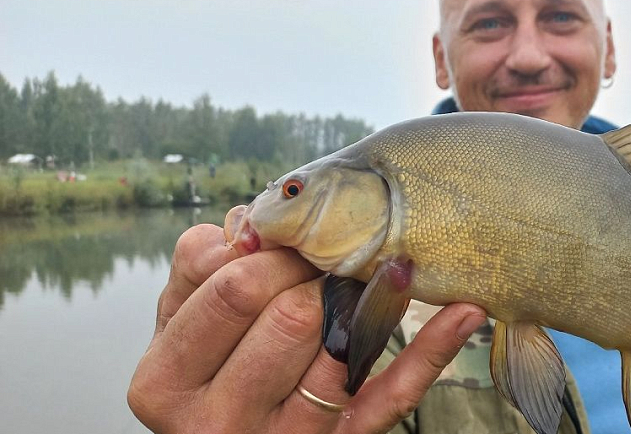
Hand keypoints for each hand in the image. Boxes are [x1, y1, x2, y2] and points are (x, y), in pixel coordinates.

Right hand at [128, 207, 486, 433]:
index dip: (273, 252)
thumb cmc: (209, 361)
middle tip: (326, 263)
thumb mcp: (184, 319)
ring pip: (339, 350)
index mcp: (165, 379)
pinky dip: (431, 349)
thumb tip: (255, 220)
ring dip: (367, 299)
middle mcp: (213, 422)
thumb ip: (201, 264)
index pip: (234, 288)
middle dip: (317, 273)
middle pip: (291, 315)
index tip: (290, 243)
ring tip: (374, 276)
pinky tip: (463, 311)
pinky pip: (391, 396)